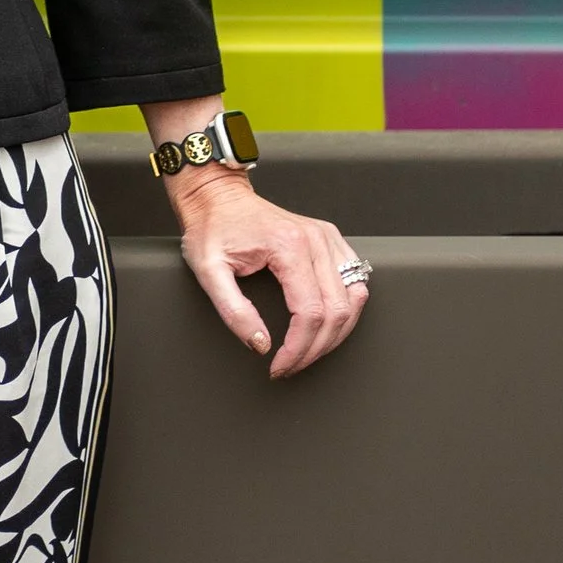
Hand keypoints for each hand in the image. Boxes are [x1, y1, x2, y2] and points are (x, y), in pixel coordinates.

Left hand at [165, 169, 368, 379]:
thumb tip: (261, 344)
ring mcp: (327, 237)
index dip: (298, 349)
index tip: (279, 367)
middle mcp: (316, 239)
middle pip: (337, 311)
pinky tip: (325, 325)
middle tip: (291, 366)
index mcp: (289, 246)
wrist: (217, 195)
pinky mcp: (330, 239)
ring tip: (308, 351)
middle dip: (316, 348)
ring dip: (336, 333)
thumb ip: (233, 310)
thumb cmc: (211, 228)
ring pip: (354, 299)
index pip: (310, 313)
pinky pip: (354, 281)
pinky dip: (345, 310)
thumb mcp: (208, 271)